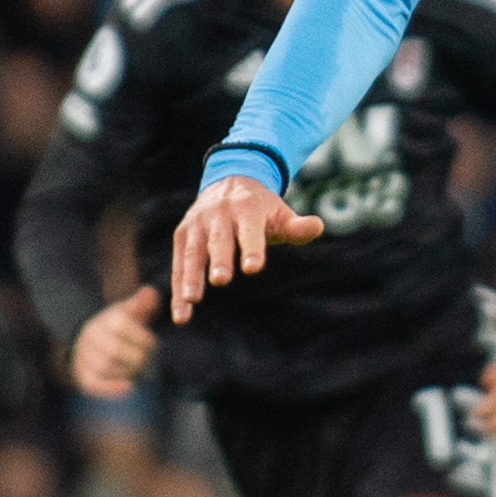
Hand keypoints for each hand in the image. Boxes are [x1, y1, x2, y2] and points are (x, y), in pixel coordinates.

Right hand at [70, 286, 160, 398]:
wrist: (89, 339)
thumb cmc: (118, 325)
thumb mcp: (129, 311)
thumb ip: (141, 303)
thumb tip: (150, 292)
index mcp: (104, 319)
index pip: (122, 326)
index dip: (143, 338)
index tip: (153, 344)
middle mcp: (91, 336)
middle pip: (114, 350)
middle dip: (136, 358)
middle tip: (146, 360)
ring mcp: (84, 355)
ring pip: (104, 367)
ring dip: (126, 371)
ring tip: (137, 369)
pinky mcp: (82, 374)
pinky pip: (93, 383)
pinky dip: (111, 387)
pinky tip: (129, 387)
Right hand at [168, 174, 322, 320]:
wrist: (228, 181)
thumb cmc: (260, 208)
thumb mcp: (279, 213)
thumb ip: (297, 226)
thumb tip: (318, 226)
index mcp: (246, 207)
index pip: (250, 230)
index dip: (252, 248)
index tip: (253, 268)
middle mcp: (218, 214)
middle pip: (218, 239)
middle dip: (218, 259)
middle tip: (221, 280)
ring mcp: (197, 225)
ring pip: (192, 252)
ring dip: (190, 276)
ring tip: (191, 300)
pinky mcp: (182, 236)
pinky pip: (179, 265)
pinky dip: (177, 289)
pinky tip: (181, 315)